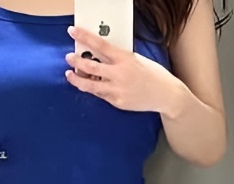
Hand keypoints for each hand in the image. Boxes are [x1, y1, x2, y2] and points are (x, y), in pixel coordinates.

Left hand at [64, 25, 185, 114]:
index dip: (84, 37)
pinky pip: (101, 95)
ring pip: (91, 85)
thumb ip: (118, 59)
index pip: (100, 45)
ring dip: (78, 80)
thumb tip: (100, 56)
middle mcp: (119, 74)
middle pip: (91, 67)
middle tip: (68, 57)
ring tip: (70, 75)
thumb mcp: (136, 59)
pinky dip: (94, 90)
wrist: (164, 94)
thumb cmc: (152, 74)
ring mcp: (117, 90)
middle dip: (77, 61)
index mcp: (124, 58)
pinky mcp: (117, 102)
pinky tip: (89, 85)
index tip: (73, 32)